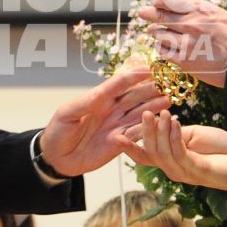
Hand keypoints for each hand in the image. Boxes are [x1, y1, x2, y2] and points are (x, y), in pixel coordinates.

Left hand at [40, 70, 169, 175]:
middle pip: (134, 97)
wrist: (57, 157)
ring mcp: (117, 125)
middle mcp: (112, 109)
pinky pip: (137, 134)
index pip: (119, 84)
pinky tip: (161, 123)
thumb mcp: (67, 114)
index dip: (134, 76)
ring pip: (140, 114)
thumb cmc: (58, 131)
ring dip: (154, 107)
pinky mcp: (121, 142)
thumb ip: (84, 103)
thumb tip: (100, 93)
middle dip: (150, 89)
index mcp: (98, 99)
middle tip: (166, 82)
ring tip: (169, 99)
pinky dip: (150, 129)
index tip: (149, 68)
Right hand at [122, 110, 226, 195]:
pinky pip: (179, 153)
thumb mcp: (191, 136)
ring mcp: (182, 172)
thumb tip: (158, 124)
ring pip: (162, 153)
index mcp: (169, 161)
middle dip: (145, 132)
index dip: (129, 148)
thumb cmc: (219, 149)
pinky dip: (174, 136)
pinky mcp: (195, 171)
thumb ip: (174, 133)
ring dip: (159, 131)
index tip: (115, 135)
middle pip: (149, 152)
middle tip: (144, 112)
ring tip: (160, 113)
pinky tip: (174, 121)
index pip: (144, 156)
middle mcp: (172, 169)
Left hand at [138, 0, 226, 85]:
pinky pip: (163, 51)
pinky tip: (166, 46)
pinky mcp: (183, 60)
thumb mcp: (216, 13)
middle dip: (148, 13)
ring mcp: (185, 43)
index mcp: (198, 9)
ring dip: (156, 32)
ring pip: (158, 34)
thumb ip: (194, 5)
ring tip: (157, 32)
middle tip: (143, 12)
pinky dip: (162, 47)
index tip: (155, 2)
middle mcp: (190, 24)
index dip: (158, 0)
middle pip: (158, 15)